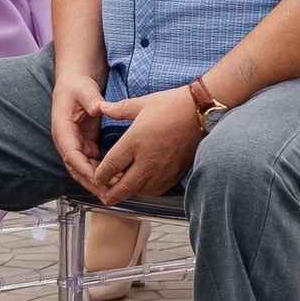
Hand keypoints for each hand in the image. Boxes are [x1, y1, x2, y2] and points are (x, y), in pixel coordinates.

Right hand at [50, 71, 110, 198]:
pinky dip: (105, 172)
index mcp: (62, 130)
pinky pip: (95, 162)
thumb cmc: (76, 84)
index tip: (98, 179)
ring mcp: (77, 144)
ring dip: (99, 181)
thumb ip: (92, 99)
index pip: (71, 155)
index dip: (84, 169)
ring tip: (116, 191)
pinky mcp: (87, 143)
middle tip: (110, 194)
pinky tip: (118, 179)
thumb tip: (101, 108)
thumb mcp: (84, 89)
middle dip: (93, 183)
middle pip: (78, 169)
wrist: (75, 80)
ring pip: (87, 169)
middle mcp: (68, 141)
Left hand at [91, 86, 207, 205]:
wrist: (201, 112)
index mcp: (134, 142)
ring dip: (129, 192)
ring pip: (140, 191)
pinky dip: (147, 191)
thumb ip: (118, 109)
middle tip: (106, 197)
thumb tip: (101, 107)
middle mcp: (146, 160)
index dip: (100, 176)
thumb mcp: (142, 103)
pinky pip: (157, 190)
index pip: (110, 167)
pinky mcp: (175, 173)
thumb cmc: (172, 105)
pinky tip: (144, 186)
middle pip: (123, 187)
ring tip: (124, 190)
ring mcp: (162, 169)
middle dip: (111, 194)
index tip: (97, 177)